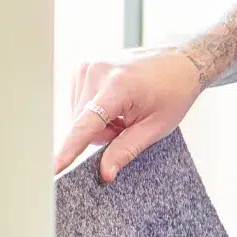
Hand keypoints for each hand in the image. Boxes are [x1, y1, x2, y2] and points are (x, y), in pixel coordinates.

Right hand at [53, 46, 205, 181]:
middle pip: (82, 124)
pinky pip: (80, 102)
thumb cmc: (175, 92)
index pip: (86, 124)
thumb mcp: (157, 126)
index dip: (69, 149)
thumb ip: (127, 150)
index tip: (54, 168)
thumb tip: (105, 173)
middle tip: (129, 123)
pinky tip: (116, 102)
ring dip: (99, 121)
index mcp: (118, 86)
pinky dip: (96, 110)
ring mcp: (89, 65)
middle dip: (103, 133)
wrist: (183, 63)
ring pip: (79, 115)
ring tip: (125, 110)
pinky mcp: (84, 66)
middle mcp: (98, 71)